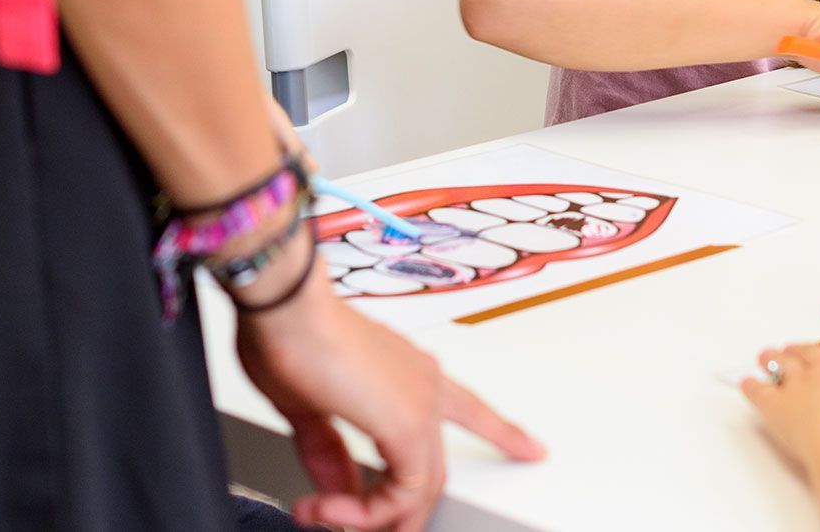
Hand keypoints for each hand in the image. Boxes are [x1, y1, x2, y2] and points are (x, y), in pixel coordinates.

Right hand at [235, 263, 544, 530]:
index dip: (503, 433)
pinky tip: (329, 510)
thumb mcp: (309, 406)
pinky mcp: (407, 424)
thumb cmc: (290, 336)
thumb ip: (328, 452)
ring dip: (375, 517)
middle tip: (363, 527)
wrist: (286, 309)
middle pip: (435, 469)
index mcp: (411, 374)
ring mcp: (422, 404)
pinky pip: (405, 492)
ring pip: (423, 487)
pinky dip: (366, 512)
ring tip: (326, 517)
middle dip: (401, 512)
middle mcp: (426, 386)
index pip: (471, 410)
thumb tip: (337, 488)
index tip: (533, 448)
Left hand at [739, 300, 819, 469]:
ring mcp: (801, 388)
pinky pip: (758, 396)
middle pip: (814, 349)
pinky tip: (743, 385)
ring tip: (767, 356)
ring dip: (776, 362)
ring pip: (783, 366)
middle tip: (794, 344)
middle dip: (805, 348)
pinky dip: (751, 390)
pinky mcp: (777, 412)